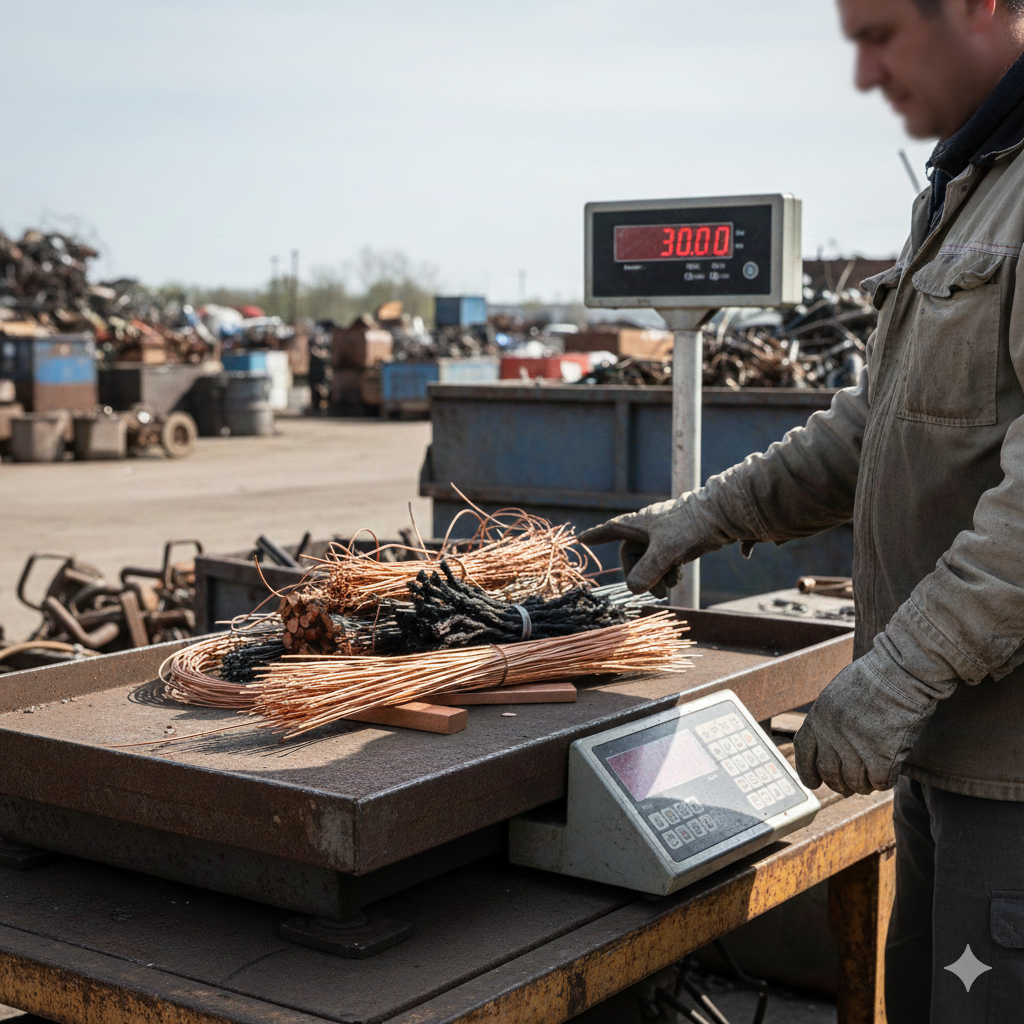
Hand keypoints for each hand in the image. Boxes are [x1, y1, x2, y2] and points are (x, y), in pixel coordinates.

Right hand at [579, 494, 750, 596]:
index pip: (612, 529)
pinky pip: (665, 562)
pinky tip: (677, 578)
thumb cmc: (689, 527)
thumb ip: (647, 571)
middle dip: (639, 574)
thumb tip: (633, 590)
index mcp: (639, 522)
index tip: (582, 539)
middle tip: (647, 590)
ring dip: (655, 577)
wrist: (721, 517)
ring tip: (666, 587)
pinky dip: (668, 572)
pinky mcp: (680, 542)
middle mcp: (649, 528)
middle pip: (633, 555)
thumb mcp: (665, 551)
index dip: (597, 535)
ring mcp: (665, 535)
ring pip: (651, 561)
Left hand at [794, 649, 944, 795]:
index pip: (804, 751)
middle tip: (848, 788)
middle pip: (828, 772)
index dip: (806, 771)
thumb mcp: (840, 693)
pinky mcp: (880, 756)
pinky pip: (879, 782)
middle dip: (838, 784)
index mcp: (818, 715)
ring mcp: (855, 745)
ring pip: (854, 781)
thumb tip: (832, 745)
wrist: (902, 672)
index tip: (813, 784)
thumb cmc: (877, 677)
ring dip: (862, 786)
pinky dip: (883, 782)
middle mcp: (831, 733)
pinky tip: (887, 773)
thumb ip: (832, 719)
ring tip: (869, 782)